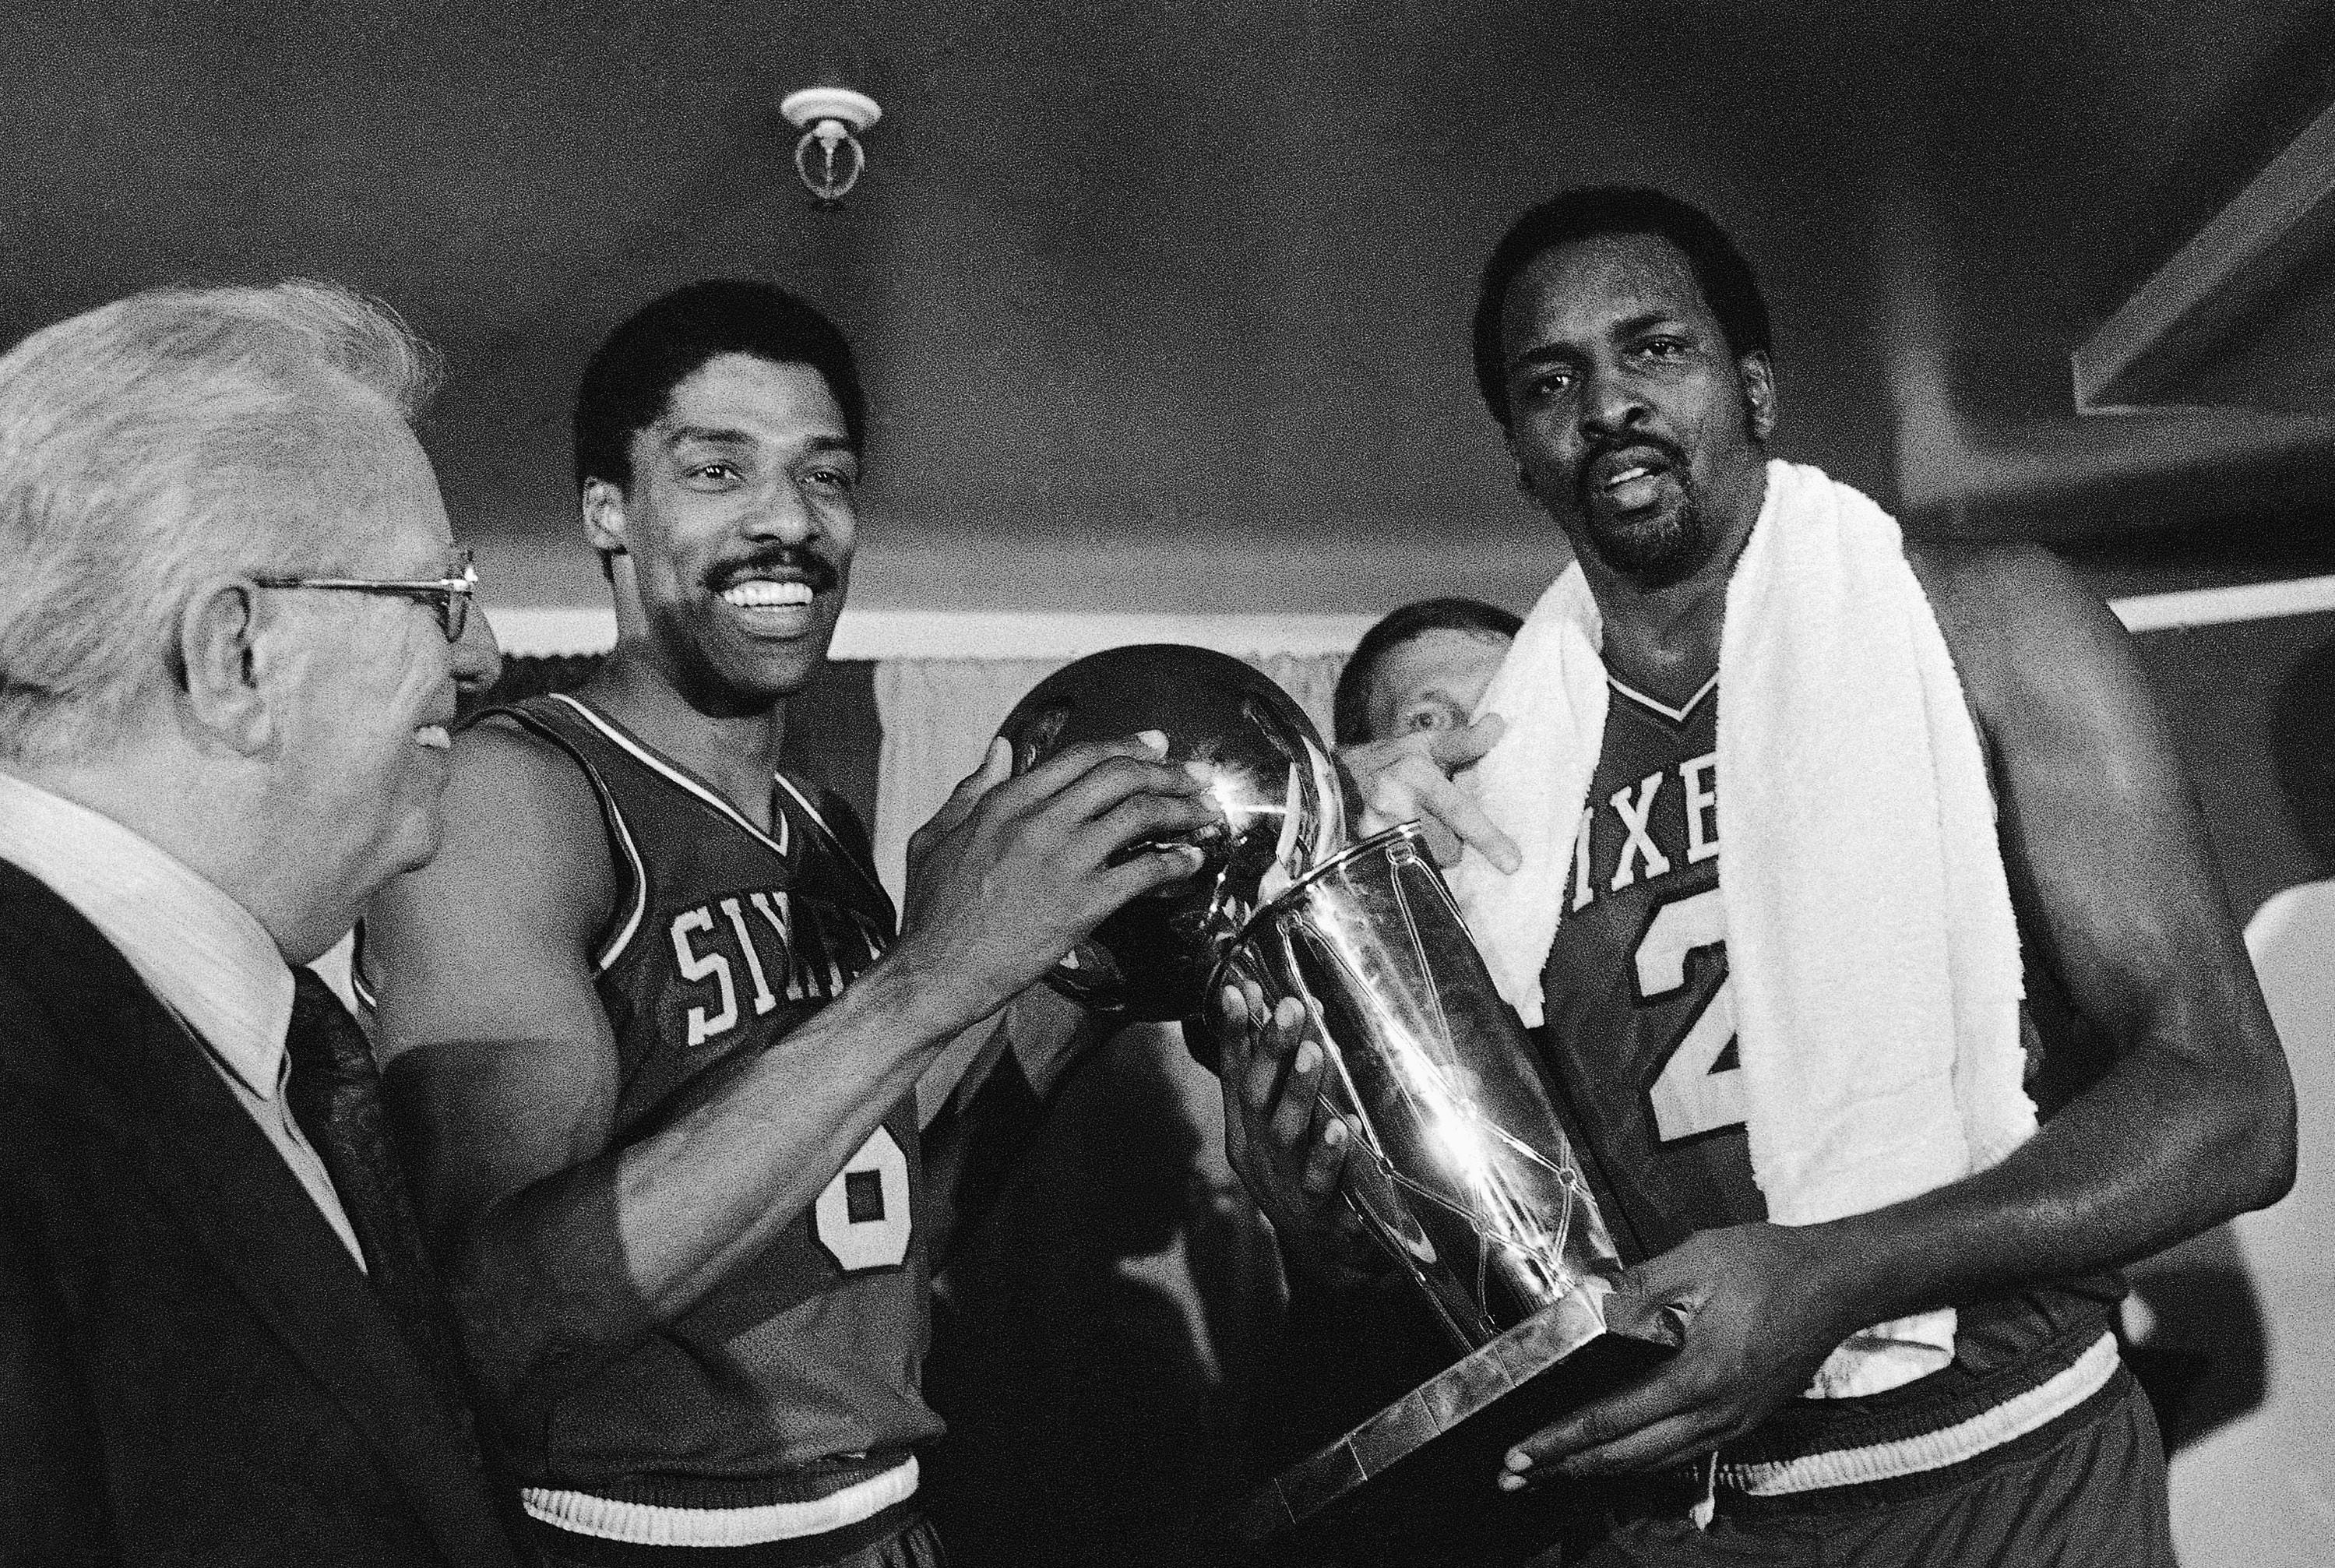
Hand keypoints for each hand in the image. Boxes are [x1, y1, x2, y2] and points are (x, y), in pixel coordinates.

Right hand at [897, 732, 1221, 1026]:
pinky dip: (1177, 862)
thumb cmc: (930, 911)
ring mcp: (1063, 861)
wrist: (935, 973)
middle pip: (1120, 775)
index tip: (1159, 744)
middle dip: (1168, 770)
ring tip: (1209, 812)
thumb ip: (973, 788)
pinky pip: (1144, 872)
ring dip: (1184, 808)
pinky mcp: (1082, 905)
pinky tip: (1194, 860)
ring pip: (1140, 814)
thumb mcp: (937, 835)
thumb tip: (1000, 748)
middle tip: (1198, 776)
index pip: (1082, 757)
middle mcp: (1039, 821)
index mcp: (1005, 801)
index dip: (1129, 746)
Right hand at [1213, 978, 1373, 1279]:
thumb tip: (1291, 1006)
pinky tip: (1342, 1126)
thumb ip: (1284, 1074)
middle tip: (1289, 1008)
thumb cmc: (1307, 1172)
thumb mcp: (1285, 1123)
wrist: (1329, 1251)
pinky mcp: (1318, 1212)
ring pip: (1285, 1135)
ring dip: (1297, 1092)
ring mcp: (1284, 1184)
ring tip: (1311, 1054)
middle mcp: (1257, 1154)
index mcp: (1245, 1129)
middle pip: (1255, 1097)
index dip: (1233, 1032)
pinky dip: (1331, 1153)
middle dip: (1270, 1050)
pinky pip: (1322, 1181)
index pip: (1234, 1073)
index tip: (1237, 990)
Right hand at [1339, 716, 1519, 871]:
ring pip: (1426, 864)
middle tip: (1428, 821)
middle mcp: (1393, 802)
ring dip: (1426, 854)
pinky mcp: (1360, 855)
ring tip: (1408, 830)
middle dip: (1448, 842)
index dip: (1486, 837)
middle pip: (1448, 849)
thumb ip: (1463, 742)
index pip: (1458, 810)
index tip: (1514, 863)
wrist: (1321, 781)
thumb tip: (1499, 723)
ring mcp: (1373, 832)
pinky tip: (1395, 849)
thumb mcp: (1421, 746)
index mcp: (1414, 772)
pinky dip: (1406, 866)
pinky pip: (1403, 874)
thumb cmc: (1383, 763)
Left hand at [1499, 1223, 1857, 1487]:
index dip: (1561, 1440)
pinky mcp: (1746, 1420)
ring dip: (1601, 1470)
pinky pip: (1683, 1454)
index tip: (1520, 1453)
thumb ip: (1636, 1287)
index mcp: (1700, 1376)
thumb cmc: (1771, 1265)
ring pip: (1656, 1463)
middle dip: (1568, 1468)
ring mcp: (1735, 1423)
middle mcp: (1717, 1413)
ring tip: (1554, 1471)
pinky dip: (1641, 1461)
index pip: (1613, 1420)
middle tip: (1516, 1475)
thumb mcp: (1695, 1260)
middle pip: (1628, 1457)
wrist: (1839, 1283)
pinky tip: (1615, 1455)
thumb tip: (1586, 1306)